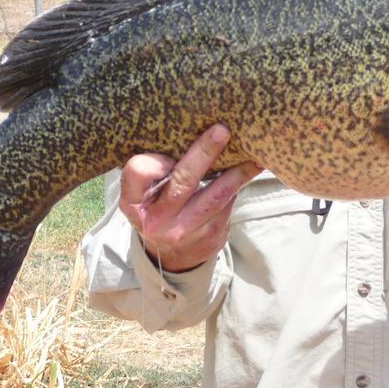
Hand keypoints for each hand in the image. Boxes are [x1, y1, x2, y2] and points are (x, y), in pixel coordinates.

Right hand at [119, 124, 261, 271]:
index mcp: (134, 203)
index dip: (156, 158)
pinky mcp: (211, 235)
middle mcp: (158, 219)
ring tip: (253, 153)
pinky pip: (228, 203)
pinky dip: (238, 183)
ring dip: (237, 171)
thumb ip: (153, 170)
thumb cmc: (157, 209)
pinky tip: (249, 169)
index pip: (139, 172)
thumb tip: (190, 132)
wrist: (173, 256)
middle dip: (204, 153)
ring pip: (217, 194)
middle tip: (221, 131)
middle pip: (183, 180)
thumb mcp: (141, 195)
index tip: (173, 144)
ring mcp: (186, 230)